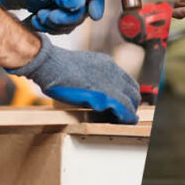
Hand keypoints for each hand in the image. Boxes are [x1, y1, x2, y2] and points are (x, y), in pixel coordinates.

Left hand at [0, 0, 103, 33]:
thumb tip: (81, 3)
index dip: (96, 5)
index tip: (94, 16)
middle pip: (83, 12)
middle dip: (63, 17)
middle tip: (45, 15)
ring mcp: (72, 4)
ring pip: (72, 23)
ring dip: (53, 23)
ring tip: (37, 15)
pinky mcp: (65, 15)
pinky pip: (63, 28)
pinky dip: (49, 27)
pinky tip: (37, 19)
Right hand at [8, 34, 139, 123]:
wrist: (50, 64)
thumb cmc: (58, 67)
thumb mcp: (83, 66)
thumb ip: (95, 76)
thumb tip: (97, 90)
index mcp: (108, 64)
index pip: (128, 82)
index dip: (128, 95)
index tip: (124, 103)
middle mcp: (113, 72)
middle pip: (133, 93)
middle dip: (131, 105)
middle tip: (124, 114)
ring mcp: (110, 83)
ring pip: (131, 102)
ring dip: (129, 113)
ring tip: (124, 120)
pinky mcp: (105, 95)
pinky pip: (123, 109)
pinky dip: (125, 117)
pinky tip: (122, 121)